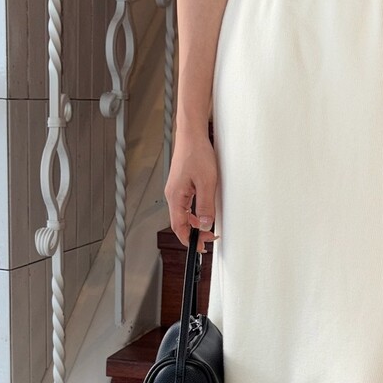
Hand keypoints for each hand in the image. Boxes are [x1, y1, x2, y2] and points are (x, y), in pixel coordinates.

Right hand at [164, 132, 218, 248]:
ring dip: (195, 224)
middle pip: (180, 222)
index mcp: (175, 196)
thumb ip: (205, 206)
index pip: (178, 227)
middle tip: (209, 239)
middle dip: (194, 234)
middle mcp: (172, 195)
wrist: (192, 134)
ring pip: (183, 214)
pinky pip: (186, 204)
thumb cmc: (196, 153)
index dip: (189, 240)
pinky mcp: (181, 184)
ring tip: (209, 228)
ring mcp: (176, 190)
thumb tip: (205, 225)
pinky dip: (194, 213)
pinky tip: (204, 212)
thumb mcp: (207, 183)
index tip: (200, 248)